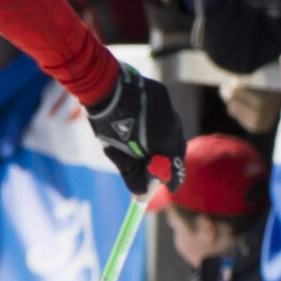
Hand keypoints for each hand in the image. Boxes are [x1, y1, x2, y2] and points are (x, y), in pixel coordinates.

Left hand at [87, 66, 186, 196]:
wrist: (104, 86)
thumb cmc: (108, 123)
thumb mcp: (118, 153)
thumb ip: (132, 173)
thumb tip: (142, 195)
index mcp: (164, 140)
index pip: (174, 165)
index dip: (172, 179)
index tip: (170, 188)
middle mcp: (174, 123)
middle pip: (176, 148)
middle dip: (168, 160)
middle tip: (159, 171)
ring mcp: (170, 107)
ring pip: (172, 130)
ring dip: (163, 141)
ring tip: (150, 149)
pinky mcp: (163, 94)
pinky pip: (165, 114)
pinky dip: (158, 124)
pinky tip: (145, 126)